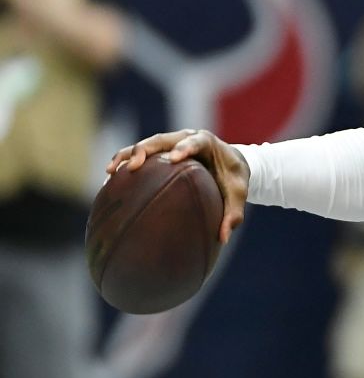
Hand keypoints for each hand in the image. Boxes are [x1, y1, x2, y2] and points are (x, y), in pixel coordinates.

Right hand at [105, 129, 249, 243]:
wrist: (229, 163)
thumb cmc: (233, 178)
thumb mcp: (239, 194)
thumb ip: (233, 213)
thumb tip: (223, 239)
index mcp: (207, 142)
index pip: (195, 141)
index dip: (184, 147)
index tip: (175, 158)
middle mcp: (185, 138)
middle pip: (161, 139)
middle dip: (145, 150)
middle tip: (133, 166)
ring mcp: (170, 143)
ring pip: (145, 145)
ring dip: (127, 155)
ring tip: (111, 171)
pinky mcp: (159, 152)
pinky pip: (138, 155)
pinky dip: (124, 163)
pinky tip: (110, 180)